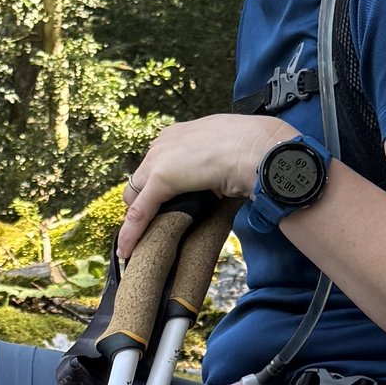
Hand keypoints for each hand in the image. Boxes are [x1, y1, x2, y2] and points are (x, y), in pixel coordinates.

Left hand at [117, 114, 271, 258]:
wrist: (258, 146)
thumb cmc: (253, 147)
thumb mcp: (225, 150)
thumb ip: (212, 160)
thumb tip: (217, 178)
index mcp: (178, 135)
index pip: (156, 163)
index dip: (156, 187)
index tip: (162, 205)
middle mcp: (163, 143)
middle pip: (140, 180)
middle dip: (143, 203)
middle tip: (154, 227)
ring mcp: (159, 159)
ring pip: (135, 196)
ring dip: (137, 219)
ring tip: (139, 243)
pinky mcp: (161, 179)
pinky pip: (140, 211)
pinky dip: (132, 232)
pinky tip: (127, 250)